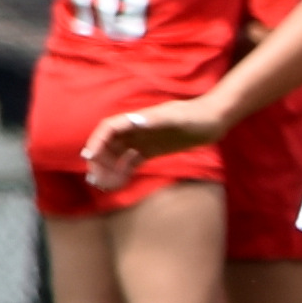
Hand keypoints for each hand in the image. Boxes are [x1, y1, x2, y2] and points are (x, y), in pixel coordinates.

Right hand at [82, 99, 226, 188]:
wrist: (212, 120)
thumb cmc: (195, 116)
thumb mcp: (178, 118)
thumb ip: (157, 121)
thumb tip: (136, 122)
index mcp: (138, 119)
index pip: (109, 128)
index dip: (97, 141)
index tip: (89, 157)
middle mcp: (136, 130)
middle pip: (109, 144)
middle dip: (100, 160)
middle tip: (95, 178)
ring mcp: (143, 141)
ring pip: (117, 155)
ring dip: (108, 169)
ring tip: (103, 186)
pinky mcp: (151, 151)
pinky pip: (130, 162)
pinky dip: (122, 172)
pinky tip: (117, 184)